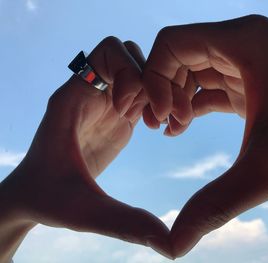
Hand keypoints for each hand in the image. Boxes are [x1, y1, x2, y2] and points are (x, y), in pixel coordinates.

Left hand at [0, 37, 170, 260]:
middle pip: (131, 57)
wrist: (34, 198)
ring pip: (142, 72)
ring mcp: (105, 104)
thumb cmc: (49, 200)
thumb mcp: (85, 212)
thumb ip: (126, 223)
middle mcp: (90, 94)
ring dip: (160, 93)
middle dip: (153, 81)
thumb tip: (169, 245)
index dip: (129, 72)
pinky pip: (144, 93)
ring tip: (163, 124)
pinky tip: (162, 128)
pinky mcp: (117, 117)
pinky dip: (159, 103)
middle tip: (159, 117)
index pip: (107, 53)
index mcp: (72, 99)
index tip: (133, 108)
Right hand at [142, 15, 267, 256]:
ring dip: (175, 97)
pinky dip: (192, 103)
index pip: (171, 43)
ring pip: (192, 70)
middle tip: (161, 127)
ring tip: (171, 130)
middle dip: (162, 90)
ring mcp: (249, 59)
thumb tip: (172, 246)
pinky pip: (210, 83)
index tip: (160, 118)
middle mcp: (243, 42)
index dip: (153, 78)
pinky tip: (180, 127)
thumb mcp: (267, 171)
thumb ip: (215, 205)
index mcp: (243, 42)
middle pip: (178, 56)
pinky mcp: (254, 79)